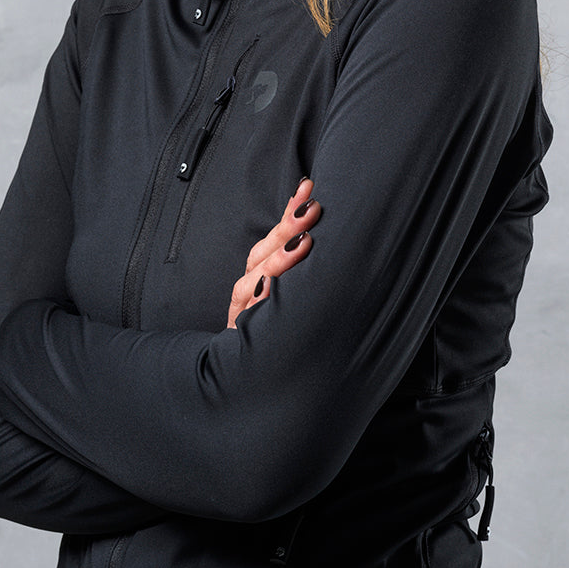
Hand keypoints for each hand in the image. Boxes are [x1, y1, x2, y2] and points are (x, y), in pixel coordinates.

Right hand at [226, 178, 320, 328]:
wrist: (252, 381)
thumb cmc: (279, 332)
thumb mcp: (294, 296)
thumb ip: (303, 266)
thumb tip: (327, 231)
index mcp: (263, 274)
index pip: (276, 237)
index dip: (289, 211)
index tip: (307, 186)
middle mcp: (251, 289)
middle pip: (264, 252)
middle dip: (287, 228)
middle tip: (311, 208)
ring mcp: (244, 312)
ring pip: (255, 280)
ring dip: (277, 260)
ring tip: (300, 244)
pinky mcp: (241, 336)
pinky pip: (248, 316)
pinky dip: (258, 301)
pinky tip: (269, 288)